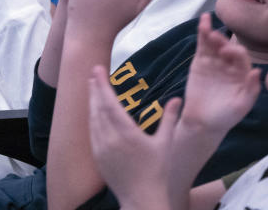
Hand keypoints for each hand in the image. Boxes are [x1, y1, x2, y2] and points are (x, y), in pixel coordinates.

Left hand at [88, 64, 181, 209]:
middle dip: (95, 88)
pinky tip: (93, 111)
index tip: (98, 70)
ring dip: (91, 101)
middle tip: (93, 72)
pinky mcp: (97, 157)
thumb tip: (176, 99)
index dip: (103, 85)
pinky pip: (92, 132)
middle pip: (98, 107)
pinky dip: (91, 118)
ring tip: (92, 86)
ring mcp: (101, 148)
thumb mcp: (166, 143)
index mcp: (127, 133)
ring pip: (92, 119)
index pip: (110, 102)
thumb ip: (169, 118)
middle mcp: (110, 139)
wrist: (141, 198)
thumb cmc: (157, 171)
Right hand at [179, 13, 261, 136]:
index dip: (235, 52)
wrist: (202, 122)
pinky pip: (203, 44)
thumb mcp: (241, 106)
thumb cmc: (225, 117)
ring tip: (206, 26)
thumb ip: (251, 90)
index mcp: (242, 72)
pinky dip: (203, 32)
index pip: (241, 56)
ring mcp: (215, 61)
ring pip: (215, 43)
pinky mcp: (201, 61)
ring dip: (212, 33)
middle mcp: (230, 64)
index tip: (226, 52)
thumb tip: (257, 71)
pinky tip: (203, 21)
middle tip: (216, 40)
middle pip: (228, 46)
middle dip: (223, 41)